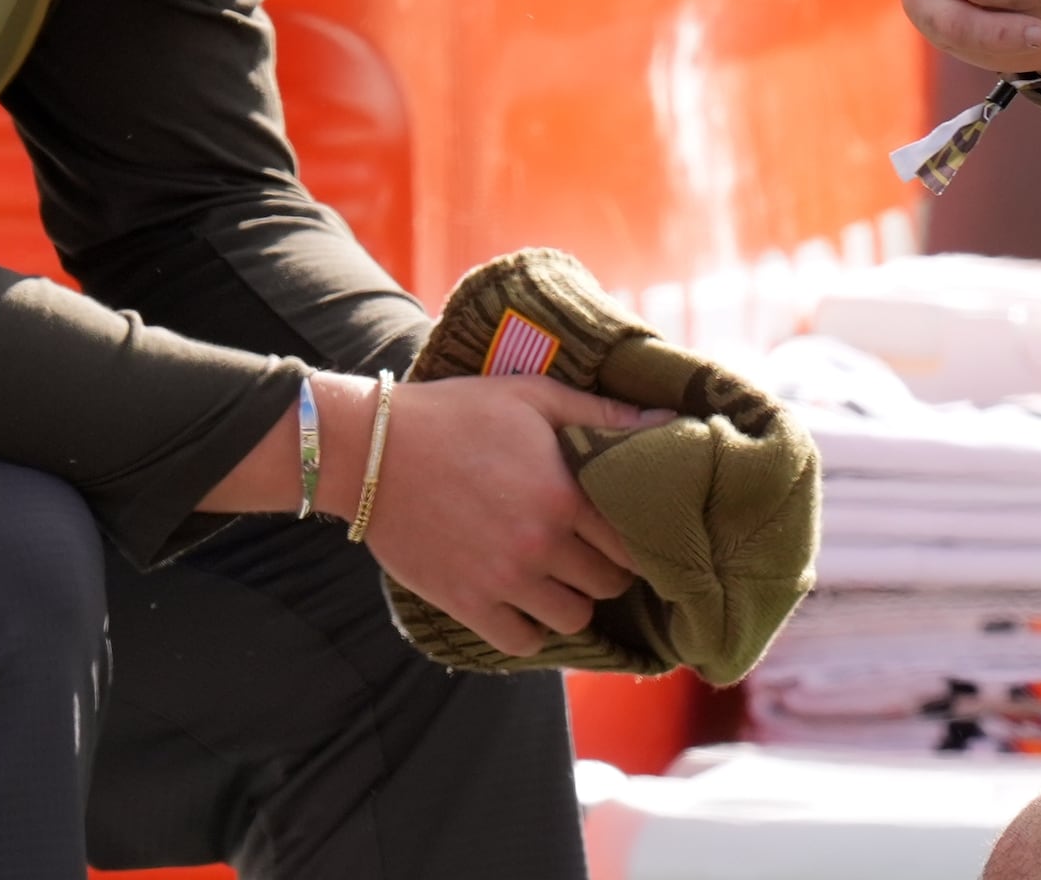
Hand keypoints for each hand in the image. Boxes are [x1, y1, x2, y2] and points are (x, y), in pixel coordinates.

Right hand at [361, 374, 665, 655]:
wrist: (372, 451)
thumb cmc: (456, 415)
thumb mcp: (533, 397)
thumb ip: (602, 414)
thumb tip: (668, 423)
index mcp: (565, 494)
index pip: (631, 541)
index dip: (633, 539)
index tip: (620, 533)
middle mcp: (541, 543)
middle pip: (607, 584)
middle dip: (605, 571)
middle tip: (589, 555)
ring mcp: (504, 579)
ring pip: (572, 619)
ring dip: (571, 603)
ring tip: (558, 580)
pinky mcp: (467, 603)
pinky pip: (522, 642)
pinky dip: (529, 630)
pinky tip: (523, 605)